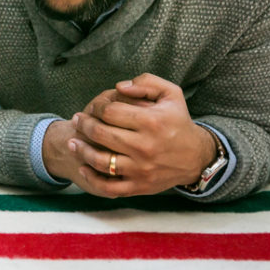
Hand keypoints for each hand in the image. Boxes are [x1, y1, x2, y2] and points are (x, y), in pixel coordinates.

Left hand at [68, 73, 216, 197]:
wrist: (197, 157)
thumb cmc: (178, 121)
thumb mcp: (171, 94)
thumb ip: (147, 82)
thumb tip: (119, 86)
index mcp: (151, 122)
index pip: (110, 111)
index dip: (96, 106)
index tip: (94, 106)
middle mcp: (145, 146)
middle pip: (101, 134)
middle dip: (83, 124)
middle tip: (77, 120)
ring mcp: (141, 169)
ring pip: (101, 161)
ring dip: (82, 150)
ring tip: (73, 142)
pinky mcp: (140, 186)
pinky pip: (110, 186)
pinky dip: (92, 179)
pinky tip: (84, 167)